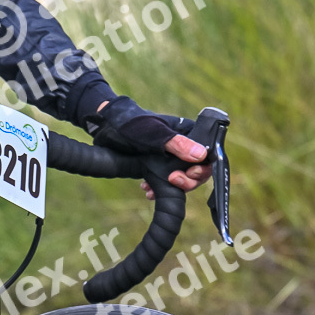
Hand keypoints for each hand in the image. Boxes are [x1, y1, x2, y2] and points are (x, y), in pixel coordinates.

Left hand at [92, 94, 212, 195]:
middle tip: (173, 180)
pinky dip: (159, 188)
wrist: (106, 127)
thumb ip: (177, 144)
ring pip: (182, 178)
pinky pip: (166, 181)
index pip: (208, 154)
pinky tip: (147, 190)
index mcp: (189, 132)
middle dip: (187, 180)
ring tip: (153, 188)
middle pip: (198, 169)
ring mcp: (171, 156)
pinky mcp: (158, 165)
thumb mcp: (155, 134)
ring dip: (173, 187)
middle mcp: (184, 145)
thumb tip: (201, 155)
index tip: (190, 174)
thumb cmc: (132, 124)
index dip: (203, 168)